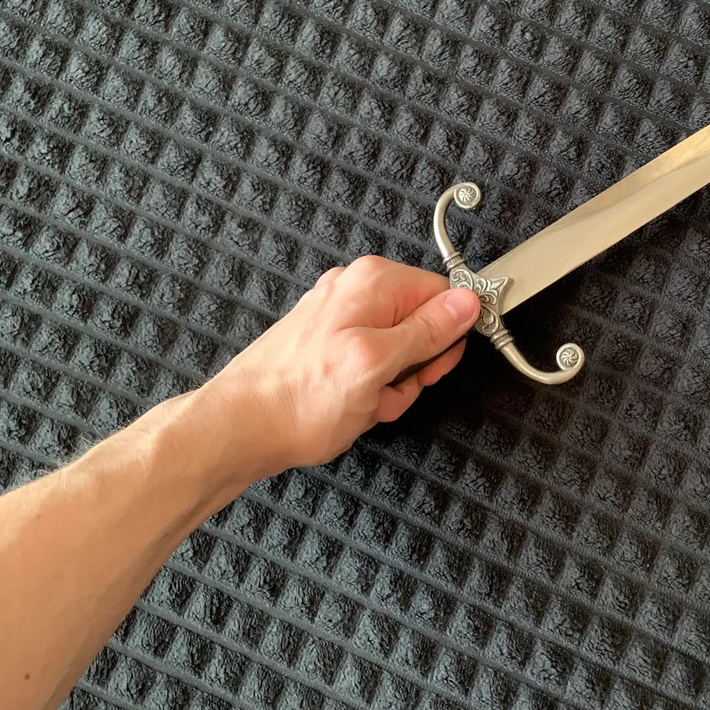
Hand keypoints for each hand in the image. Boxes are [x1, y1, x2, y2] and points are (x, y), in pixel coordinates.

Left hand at [194, 256, 479, 480]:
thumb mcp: (378, 364)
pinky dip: (368, 390)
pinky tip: (349, 406)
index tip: (430, 369)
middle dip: (412, 370)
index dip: (446, 339)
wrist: (241, 428)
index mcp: (374, 282)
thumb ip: (428, 330)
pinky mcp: (330, 342)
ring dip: (390, 388)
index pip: (445, 296)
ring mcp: (341, 316)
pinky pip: (372, 365)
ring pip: (399, 354)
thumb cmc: (300, 400)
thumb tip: (468, 302)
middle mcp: (357, 289)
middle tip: (385, 389)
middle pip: (423, 327)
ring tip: (361, 403)